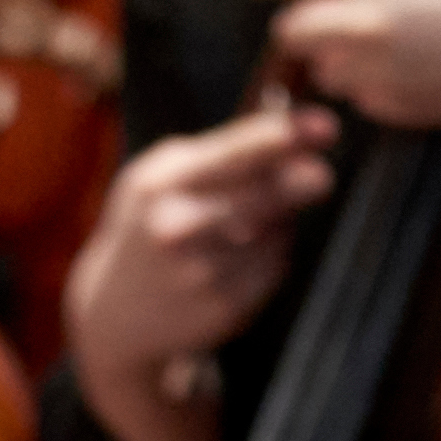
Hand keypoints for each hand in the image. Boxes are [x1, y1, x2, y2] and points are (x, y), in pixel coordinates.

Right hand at [60, 103, 344, 440]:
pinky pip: (272, 270)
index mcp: (160, 186)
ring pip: (272, 235)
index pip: (232, 155)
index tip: (324, 127)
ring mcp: (200, 274)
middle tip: (322, 177)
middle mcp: (177, 230)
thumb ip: (218, 153)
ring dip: (281, 221)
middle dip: (297, 183)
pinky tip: (246, 253)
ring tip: (252, 219)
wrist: (116, 313)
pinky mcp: (224, 309)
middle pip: (258, 198)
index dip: (282, 138)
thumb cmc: (149, 225)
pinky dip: (273, 255)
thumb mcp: (161, 177)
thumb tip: (291, 136)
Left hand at [266, 0, 440, 128]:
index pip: (292, 31)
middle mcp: (372, 62)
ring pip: (344, 83)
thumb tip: (310, 10)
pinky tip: (422, 65)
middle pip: (317, 60)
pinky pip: (375, 101)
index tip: (318, 15)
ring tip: (400, 43)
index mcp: (370, 22)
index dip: (302, 22)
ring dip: (356, 68)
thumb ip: (356, 1)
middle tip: (370, 27)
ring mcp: (389, 92)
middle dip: (331, 47)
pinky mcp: (407, 114)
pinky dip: (385, 86)